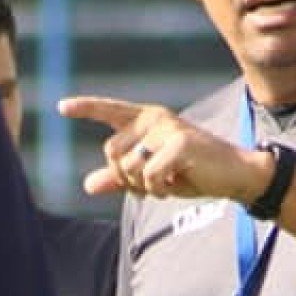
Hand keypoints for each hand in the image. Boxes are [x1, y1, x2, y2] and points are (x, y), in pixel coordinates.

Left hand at [60, 96, 270, 203]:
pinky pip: (149, 175)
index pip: (109, 110)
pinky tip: (176, 184)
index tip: (61, 107)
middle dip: (127, 179)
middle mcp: (153, 118)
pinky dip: (159, 189)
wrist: (234, 175)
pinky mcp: (179, 142)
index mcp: (146, 120)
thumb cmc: (193, 173)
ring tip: (168, 181)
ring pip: (128, 166)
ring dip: (144, 186)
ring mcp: (167, 128)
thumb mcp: (153, 177)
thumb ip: (121, 179)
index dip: (85, 108)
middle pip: (112, 153)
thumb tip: (88, 185)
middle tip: (154, 182)